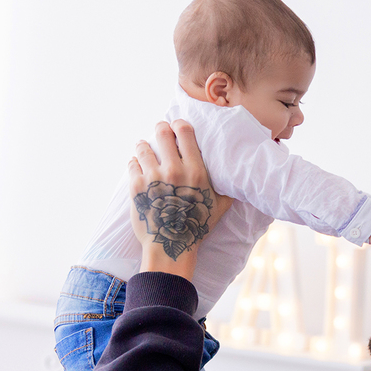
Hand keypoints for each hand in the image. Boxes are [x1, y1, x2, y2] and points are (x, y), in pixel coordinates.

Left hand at [128, 119, 228, 278]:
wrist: (171, 246)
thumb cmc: (198, 226)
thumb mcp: (221, 205)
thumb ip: (227, 186)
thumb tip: (238, 172)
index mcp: (195, 171)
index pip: (185, 132)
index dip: (180, 124)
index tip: (177, 126)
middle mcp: (173, 170)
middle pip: (163, 132)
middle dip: (161, 128)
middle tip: (161, 131)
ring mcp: (152, 177)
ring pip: (143, 146)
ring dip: (145, 145)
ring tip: (146, 148)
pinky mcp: (136, 186)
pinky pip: (132, 163)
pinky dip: (135, 163)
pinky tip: (138, 166)